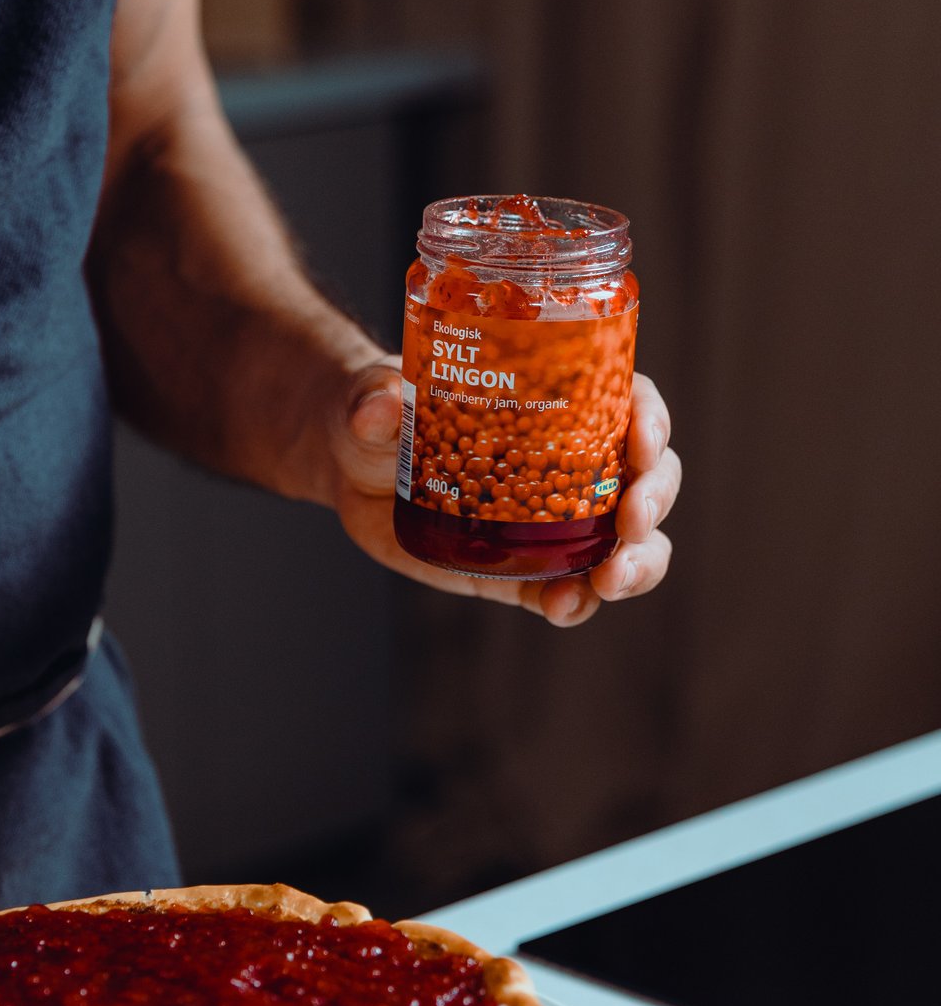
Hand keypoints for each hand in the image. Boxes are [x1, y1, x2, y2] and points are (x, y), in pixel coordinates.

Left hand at [328, 360, 679, 626]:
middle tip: (630, 522)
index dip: (650, 419)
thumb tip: (380, 405)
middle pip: (647, 475)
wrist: (352, 466)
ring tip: (609, 581)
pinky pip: (571, 590)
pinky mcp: (526, 569)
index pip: (628, 399)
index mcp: (558, 400)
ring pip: (630, 543)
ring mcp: (556, 520)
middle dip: (653, 498)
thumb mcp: (374, 397)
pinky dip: (577, 603)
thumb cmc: (378, 410)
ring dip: (638, 563)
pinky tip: (561, 608)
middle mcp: (574, 460)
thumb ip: (375, 400)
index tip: (642, 441)